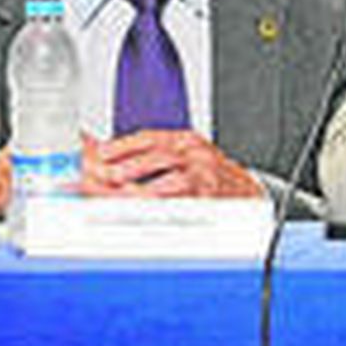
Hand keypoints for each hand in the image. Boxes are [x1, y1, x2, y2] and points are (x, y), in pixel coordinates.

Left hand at [81, 130, 261, 198]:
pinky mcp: (210, 199)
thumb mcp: (179, 156)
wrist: (246, 193)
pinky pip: (184, 202)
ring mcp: (205, 176)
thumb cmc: (206, 176)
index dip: (121, 145)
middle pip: (157, 155)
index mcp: (184, 140)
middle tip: (103, 174)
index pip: (149, 137)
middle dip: (126, 166)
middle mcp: (195, 154)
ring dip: (141, 187)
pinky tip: (145, 208)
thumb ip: (144, 155)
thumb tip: (102, 151)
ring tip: (119, 191)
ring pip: (169, 180)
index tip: (99, 153)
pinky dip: (162, 205)